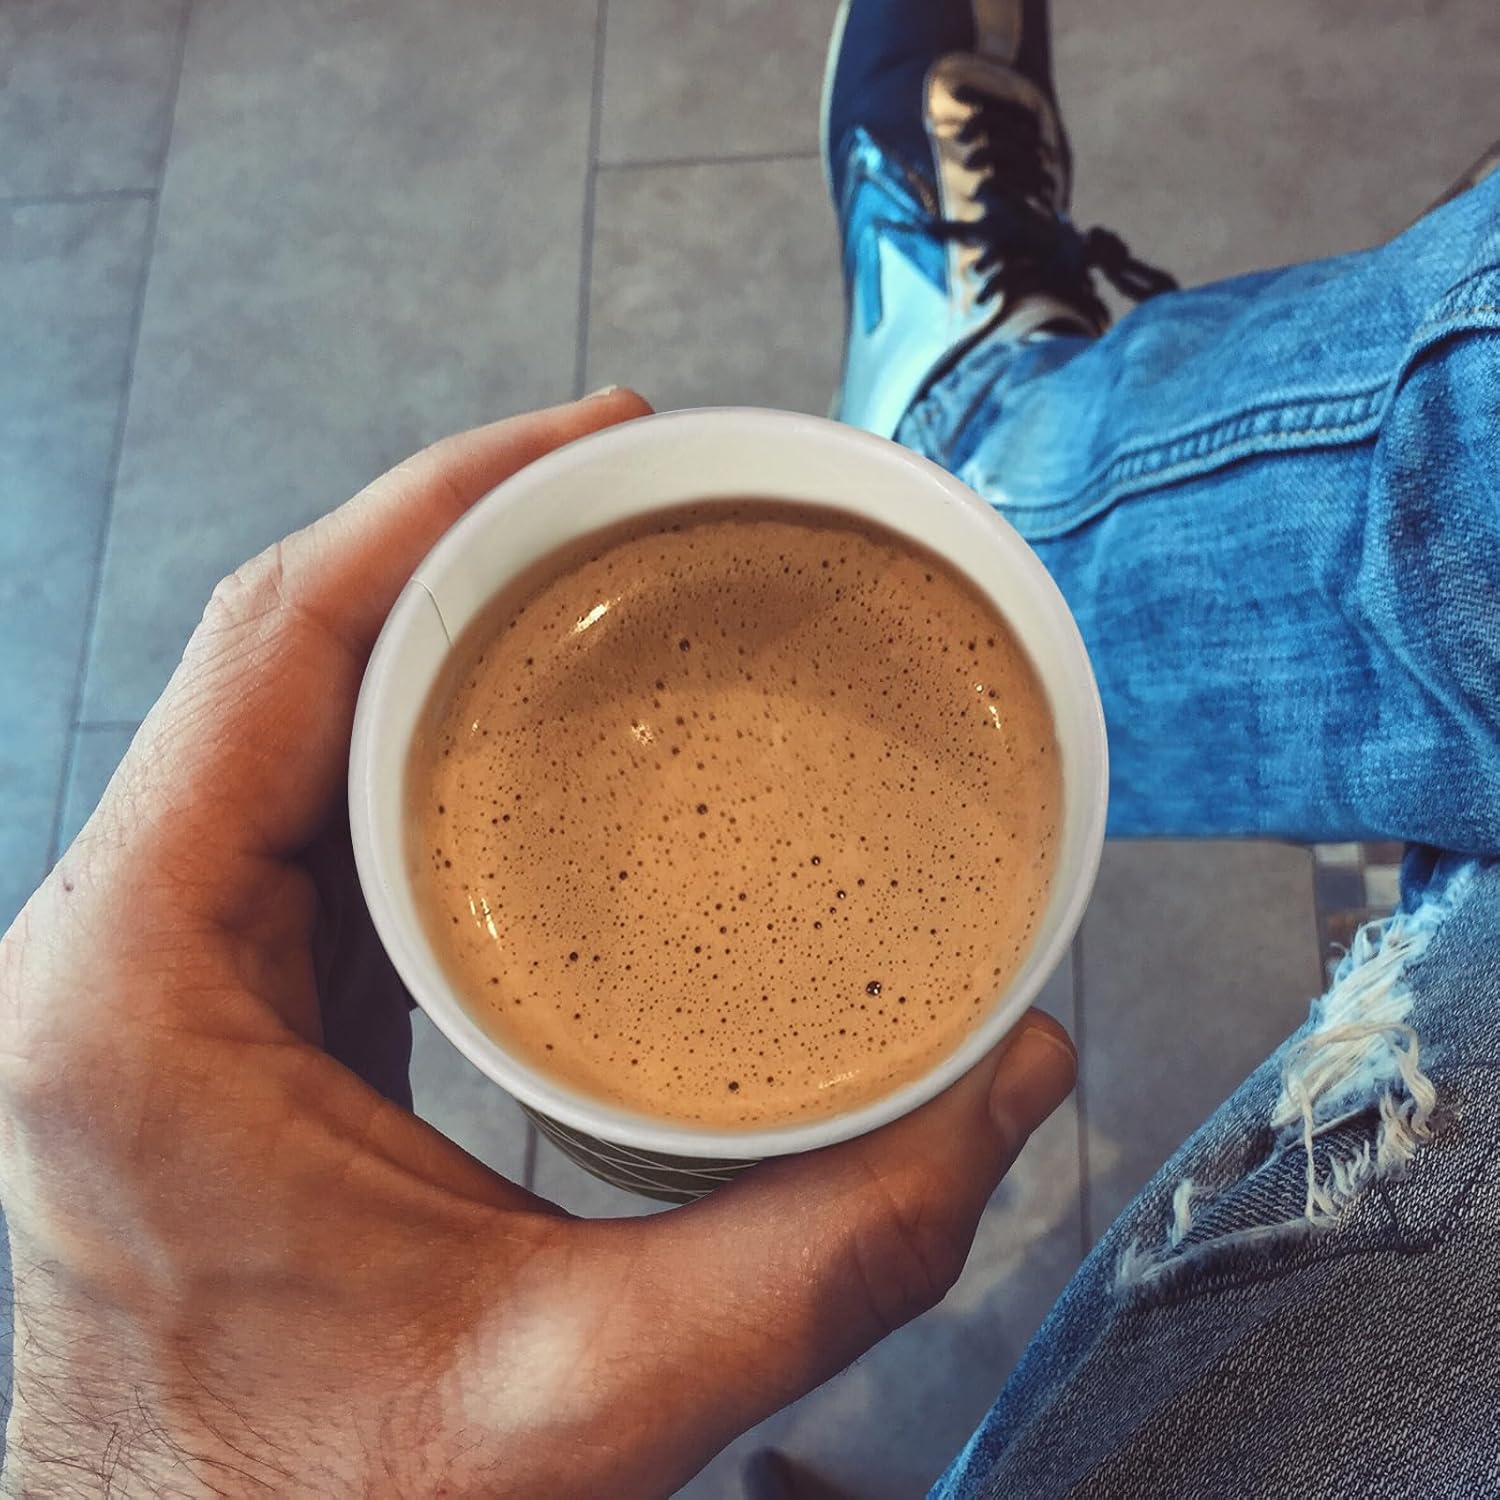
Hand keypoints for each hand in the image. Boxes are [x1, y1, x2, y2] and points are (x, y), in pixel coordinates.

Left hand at [0, 391, 1075, 1498]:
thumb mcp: (591, 1400)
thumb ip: (828, 1252)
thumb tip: (1004, 1083)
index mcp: (137, 992)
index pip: (270, 650)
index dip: (432, 507)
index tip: (582, 443)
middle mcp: (119, 948)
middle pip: (285, 650)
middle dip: (461, 536)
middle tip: (632, 484)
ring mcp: (160, 965)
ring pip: (292, 711)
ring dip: (439, 616)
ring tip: (597, 564)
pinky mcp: (220, 998)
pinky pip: (311, 798)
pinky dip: (422, 723)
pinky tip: (529, 711)